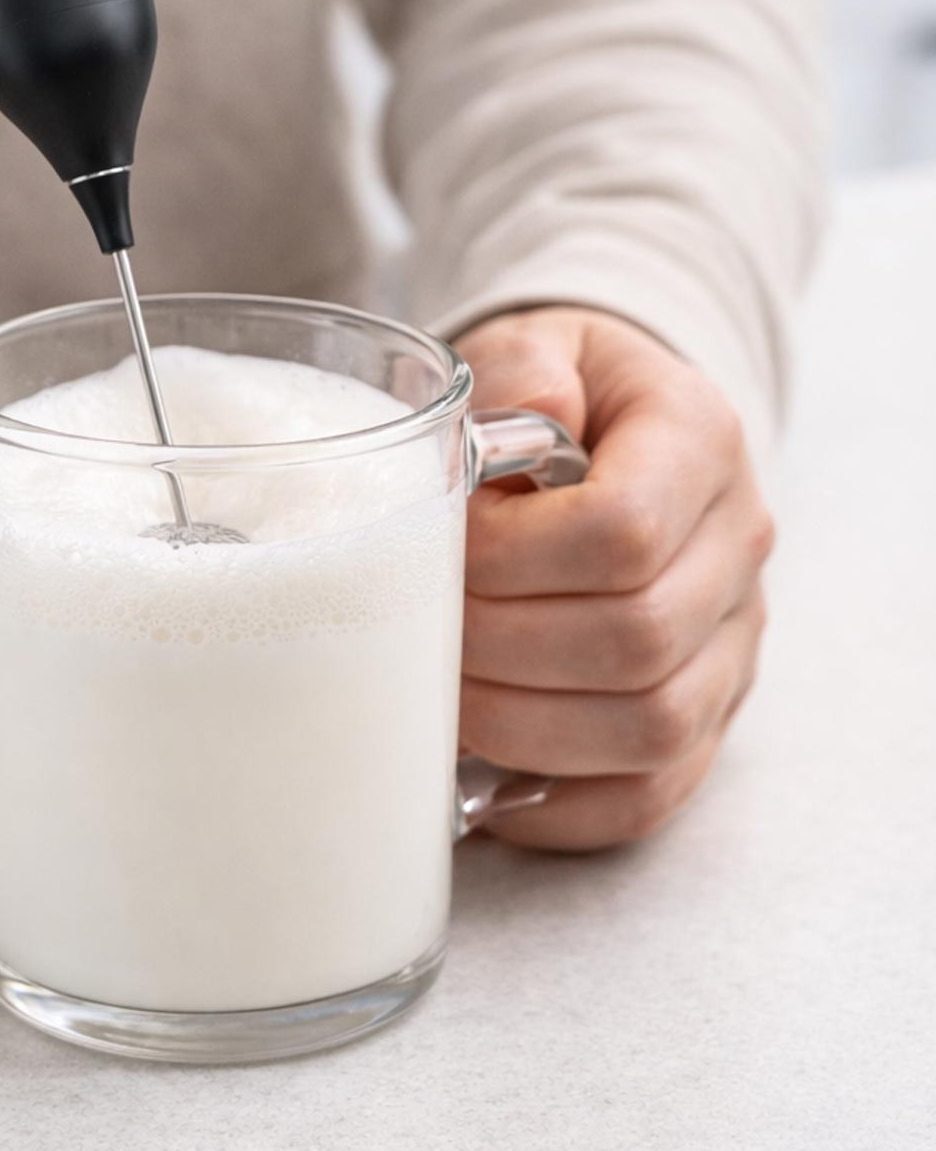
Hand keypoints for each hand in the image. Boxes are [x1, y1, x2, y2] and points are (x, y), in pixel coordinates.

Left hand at [454, 307, 773, 850]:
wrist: (612, 429)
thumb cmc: (553, 395)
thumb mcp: (535, 344)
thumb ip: (525, 367)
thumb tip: (533, 416)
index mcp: (700, 443)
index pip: (620, 532)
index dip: (510, 557)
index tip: (444, 543)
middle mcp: (736, 547)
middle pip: (633, 641)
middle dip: (499, 647)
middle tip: (414, 628)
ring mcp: (730, 641)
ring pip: (650, 729)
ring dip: (521, 726)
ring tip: (438, 693)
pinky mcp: (704, 713)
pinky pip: (650, 793)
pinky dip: (561, 806)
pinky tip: (483, 781)